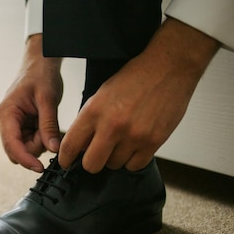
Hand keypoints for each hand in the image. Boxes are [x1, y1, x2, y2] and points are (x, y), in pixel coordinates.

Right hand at [0, 34, 63, 171]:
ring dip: (40, 142)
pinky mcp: (21, 126)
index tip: (40, 168)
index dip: (25, 159)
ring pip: (26, 148)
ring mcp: (13, 125)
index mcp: (7, 114)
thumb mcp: (48, 100)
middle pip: (18, 150)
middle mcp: (6, 121)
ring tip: (48, 122)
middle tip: (49, 131)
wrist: (40, 64)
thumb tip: (53, 149)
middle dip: (35, 147)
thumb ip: (49, 126)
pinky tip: (46, 124)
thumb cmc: (41, 76)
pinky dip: (41, 138)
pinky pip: (30, 141)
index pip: (12, 145)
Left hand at [57, 18, 220, 172]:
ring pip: (114, 166)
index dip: (65, 159)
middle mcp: (112, 126)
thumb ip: (89, 120)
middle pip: (91, 165)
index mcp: (94, 111)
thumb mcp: (101, 94)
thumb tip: (79, 146)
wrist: (168, 67)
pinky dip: (133, 159)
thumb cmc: (134, 78)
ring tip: (121, 141)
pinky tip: (134, 145)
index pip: (70, 146)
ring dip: (115, 158)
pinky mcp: (153, 142)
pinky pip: (135, 166)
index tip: (67, 163)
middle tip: (96, 154)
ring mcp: (134, 136)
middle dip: (91, 162)